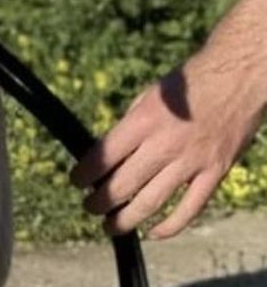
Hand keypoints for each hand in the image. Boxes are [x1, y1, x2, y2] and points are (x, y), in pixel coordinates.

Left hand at [70, 50, 266, 238]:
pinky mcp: (215, 172)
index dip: (84, 174)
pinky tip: (153, 233)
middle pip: (123, 185)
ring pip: (151, 202)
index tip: (76, 182)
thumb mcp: (148, 97)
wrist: (237, 79)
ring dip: (126, 219)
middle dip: (99, 202)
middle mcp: (165, 144)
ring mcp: (192, 161)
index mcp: (143, 121)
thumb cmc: (187, 84)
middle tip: (88, 207)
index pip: (103, 156)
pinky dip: (170, 226)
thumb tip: (109, 155)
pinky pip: (190, 208)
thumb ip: (130, 127)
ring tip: (110, 226)